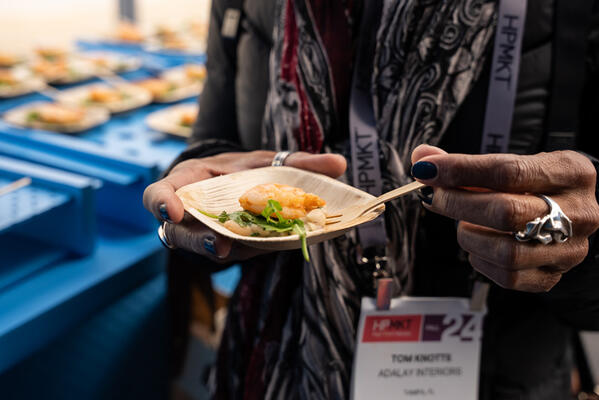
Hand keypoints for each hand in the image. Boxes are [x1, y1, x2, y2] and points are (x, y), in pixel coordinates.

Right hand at [143, 151, 346, 262]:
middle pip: (182, 233)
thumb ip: (297, 163)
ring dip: (226, 251)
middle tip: (220, 244)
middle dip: (199, 240)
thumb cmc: (241, 171)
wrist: (239, 189)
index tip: (171, 212)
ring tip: (243, 250)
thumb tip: (340, 163)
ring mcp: (206, 235)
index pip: (158, 194)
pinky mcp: (227, 249)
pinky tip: (280, 245)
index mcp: (187, 183)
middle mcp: (190, 214)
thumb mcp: (264, 160)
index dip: (159, 204)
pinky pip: (236, 253)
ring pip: (208, 249)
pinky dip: (256, 250)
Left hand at [411, 145, 598, 291]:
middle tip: (433, 197)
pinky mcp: (554, 275)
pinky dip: (480, 260)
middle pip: (506, 212)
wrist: (570, 212)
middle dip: (457, 204)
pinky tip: (478, 244)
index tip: (427, 170)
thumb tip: (422, 158)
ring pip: (506, 251)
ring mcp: (569, 248)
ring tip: (464, 222)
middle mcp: (579, 212)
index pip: (508, 171)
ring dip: (470, 235)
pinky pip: (507, 277)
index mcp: (570, 173)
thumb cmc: (536, 186)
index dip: (461, 170)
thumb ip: (466, 163)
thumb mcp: (514, 163)